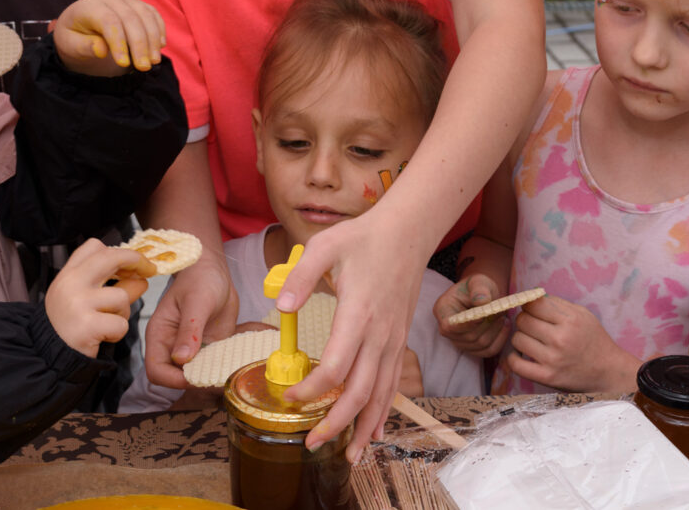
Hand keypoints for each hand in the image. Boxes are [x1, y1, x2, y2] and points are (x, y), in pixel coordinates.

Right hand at [45, 238, 156, 357]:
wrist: (49, 357)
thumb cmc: (71, 326)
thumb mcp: (87, 301)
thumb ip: (115, 287)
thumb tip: (142, 279)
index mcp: (68, 275)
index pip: (94, 247)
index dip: (119, 251)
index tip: (133, 262)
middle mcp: (70, 284)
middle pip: (111, 257)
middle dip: (136, 260)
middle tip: (149, 270)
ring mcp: (78, 303)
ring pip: (122, 297)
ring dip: (122, 312)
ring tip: (107, 323)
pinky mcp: (86, 326)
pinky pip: (120, 323)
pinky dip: (118, 332)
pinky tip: (103, 337)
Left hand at [53, 0, 165, 75]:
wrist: (81, 26)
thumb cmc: (74, 37)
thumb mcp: (70, 46)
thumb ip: (83, 47)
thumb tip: (101, 49)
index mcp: (89, 6)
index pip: (109, 21)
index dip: (119, 42)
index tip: (124, 64)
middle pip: (130, 19)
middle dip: (139, 45)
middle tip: (144, 67)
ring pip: (145, 16)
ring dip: (152, 39)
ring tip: (154, 61)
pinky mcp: (138, 5)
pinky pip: (153, 15)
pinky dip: (159, 30)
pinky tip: (159, 47)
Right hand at [144, 261, 238, 388]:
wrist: (215, 270)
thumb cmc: (199, 279)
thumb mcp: (197, 302)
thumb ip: (189, 330)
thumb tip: (181, 359)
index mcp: (160, 335)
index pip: (156, 370)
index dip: (172, 379)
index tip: (194, 376)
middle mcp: (172, 345)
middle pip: (173, 378)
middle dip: (192, 382)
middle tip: (215, 378)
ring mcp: (190, 348)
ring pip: (193, 375)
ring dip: (208, 378)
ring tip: (227, 374)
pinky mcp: (208, 347)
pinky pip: (211, 366)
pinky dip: (221, 369)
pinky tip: (234, 366)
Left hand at [276, 210, 421, 463]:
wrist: (407, 232)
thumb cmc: (363, 238)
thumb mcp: (325, 245)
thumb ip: (301, 276)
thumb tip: (281, 307)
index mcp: (359, 313)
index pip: (336, 367)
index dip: (312, 391)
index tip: (289, 398)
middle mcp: (380, 334)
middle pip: (360, 393)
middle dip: (336, 424)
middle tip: (310, 443)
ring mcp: (393, 340)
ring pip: (381, 395)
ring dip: (363, 428)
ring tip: (348, 456)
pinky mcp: (399, 340)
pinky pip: (392, 384)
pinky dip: (383, 411)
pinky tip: (374, 431)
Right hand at [434, 274, 509, 357]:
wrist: (482, 296)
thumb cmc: (477, 287)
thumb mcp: (478, 281)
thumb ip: (479, 289)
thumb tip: (482, 302)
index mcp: (442, 310)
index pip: (450, 326)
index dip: (467, 325)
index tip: (484, 316)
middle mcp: (447, 329)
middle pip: (469, 337)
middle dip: (488, 324)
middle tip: (501, 311)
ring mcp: (459, 341)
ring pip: (481, 345)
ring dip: (496, 331)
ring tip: (502, 316)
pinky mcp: (472, 348)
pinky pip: (488, 351)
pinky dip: (501, 339)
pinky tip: (505, 325)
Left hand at [506, 295, 640, 393]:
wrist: (609, 372)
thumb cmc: (593, 340)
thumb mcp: (582, 315)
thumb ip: (556, 304)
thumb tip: (530, 296)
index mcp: (570, 320)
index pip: (533, 304)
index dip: (529, 306)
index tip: (533, 311)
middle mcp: (561, 339)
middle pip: (522, 321)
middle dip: (525, 321)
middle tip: (534, 327)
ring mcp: (553, 360)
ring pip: (517, 339)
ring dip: (521, 339)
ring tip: (532, 341)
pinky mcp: (547, 377)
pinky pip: (515, 364)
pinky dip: (513, 358)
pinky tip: (522, 355)